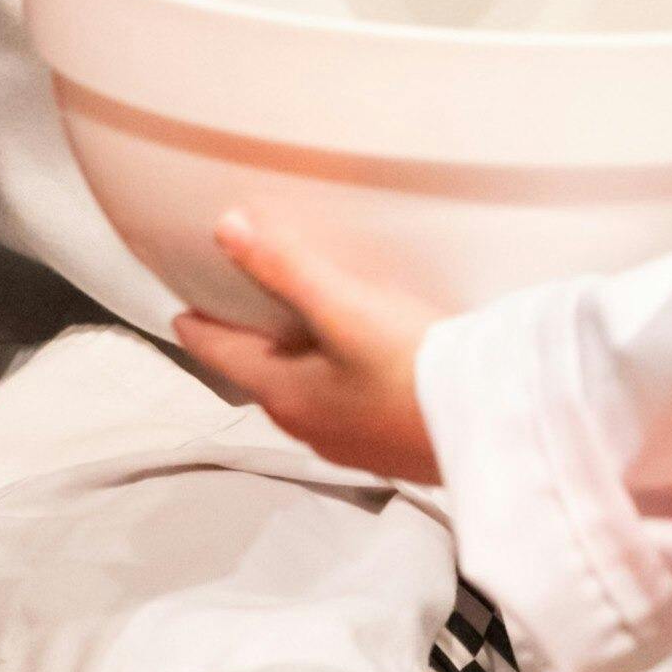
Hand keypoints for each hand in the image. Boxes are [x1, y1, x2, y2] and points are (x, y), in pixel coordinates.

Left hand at [172, 211, 446, 484]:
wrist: (491, 427)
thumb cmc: (413, 370)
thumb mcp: (344, 307)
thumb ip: (284, 266)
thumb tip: (227, 229)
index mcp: (285, 395)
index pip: (221, 356)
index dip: (199, 329)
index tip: (180, 313)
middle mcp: (310, 426)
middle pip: (261, 375)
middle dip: (249, 342)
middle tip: (240, 310)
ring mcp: (350, 441)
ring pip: (304, 393)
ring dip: (294, 361)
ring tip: (299, 327)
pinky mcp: (388, 443)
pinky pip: (345, 405)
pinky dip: (336, 378)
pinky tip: (362, 362)